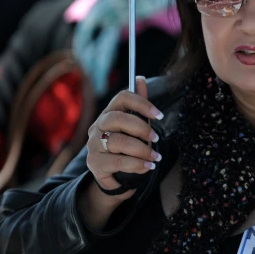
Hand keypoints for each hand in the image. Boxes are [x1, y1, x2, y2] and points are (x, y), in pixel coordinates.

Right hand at [85, 76, 163, 201]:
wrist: (115, 174)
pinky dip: (136, 164)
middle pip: (118, 118)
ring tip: (156, 157)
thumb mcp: (136, 126)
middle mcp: (98, 125)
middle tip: (157, 139)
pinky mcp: (94, 162)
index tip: (160, 115)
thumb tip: (140, 79)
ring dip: (142, 150)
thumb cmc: (128, 145)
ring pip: (118, 141)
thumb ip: (139, 106)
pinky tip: (148, 166)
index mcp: (110, 112)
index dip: (142, 103)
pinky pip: (117, 161)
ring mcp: (93, 144)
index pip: (122, 98)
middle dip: (142, 128)